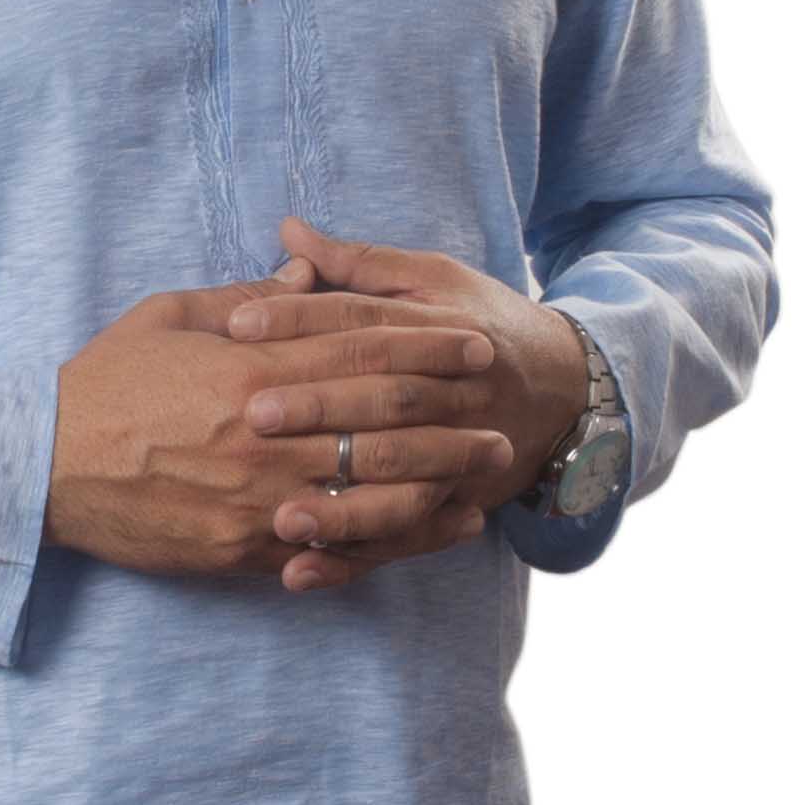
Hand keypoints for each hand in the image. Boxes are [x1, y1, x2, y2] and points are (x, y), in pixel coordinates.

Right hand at [46, 258, 514, 586]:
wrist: (41, 467)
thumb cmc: (104, 384)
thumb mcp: (169, 316)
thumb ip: (245, 296)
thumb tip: (305, 270)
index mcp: (252, 369)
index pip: (363, 351)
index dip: (429, 347)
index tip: (475, 346)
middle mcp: (266, 436)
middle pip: (385, 422)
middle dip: (453, 417)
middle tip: (502, 416)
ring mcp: (259, 499)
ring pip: (374, 492)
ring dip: (440, 483)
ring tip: (483, 477)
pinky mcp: (244, 549)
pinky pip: (334, 547)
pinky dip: (391, 541)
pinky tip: (431, 531)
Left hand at [210, 213, 594, 590]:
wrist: (565, 388)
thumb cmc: (481, 323)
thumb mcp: (431, 280)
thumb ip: (357, 264)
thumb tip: (288, 230)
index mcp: (441, 328)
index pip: (364, 323)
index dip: (302, 320)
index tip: (239, 325)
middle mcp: (455, 393)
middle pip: (384, 400)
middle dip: (320, 408)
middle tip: (252, 415)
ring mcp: (458, 455)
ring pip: (399, 481)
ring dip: (339, 504)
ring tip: (278, 517)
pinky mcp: (453, 504)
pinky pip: (400, 539)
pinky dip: (350, 560)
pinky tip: (297, 573)